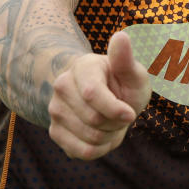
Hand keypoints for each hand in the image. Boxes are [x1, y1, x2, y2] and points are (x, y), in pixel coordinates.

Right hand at [47, 31, 151, 159]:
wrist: (110, 98)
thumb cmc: (124, 84)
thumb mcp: (133, 73)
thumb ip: (126, 59)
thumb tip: (120, 36)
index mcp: (82, 67)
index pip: (91, 94)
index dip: (116, 109)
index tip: (131, 113)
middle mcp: (62, 86)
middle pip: (93, 120)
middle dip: (117, 122)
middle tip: (122, 113)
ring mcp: (55, 110)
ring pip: (89, 138)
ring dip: (110, 136)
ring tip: (112, 122)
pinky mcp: (55, 132)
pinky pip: (82, 152)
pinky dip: (101, 148)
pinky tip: (104, 135)